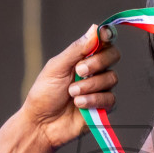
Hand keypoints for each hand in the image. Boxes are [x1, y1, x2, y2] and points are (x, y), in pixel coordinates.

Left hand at [21, 24, 121, 149]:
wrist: (41, 123)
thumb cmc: (44, 94)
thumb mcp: (56, 67)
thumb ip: (76, 50)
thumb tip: (94, 29)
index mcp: (82, 57)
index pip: (103, 42)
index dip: (107, 35)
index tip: (104, 35)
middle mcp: (94, 71)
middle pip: (112, 56)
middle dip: (97, 62)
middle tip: (79, 70)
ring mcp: (100, 88)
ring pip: (111, 78)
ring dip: (90, 85)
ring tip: (72, 93)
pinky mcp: (103, 107)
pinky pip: (110, 99)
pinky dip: (93, 100)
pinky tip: (79, 104)